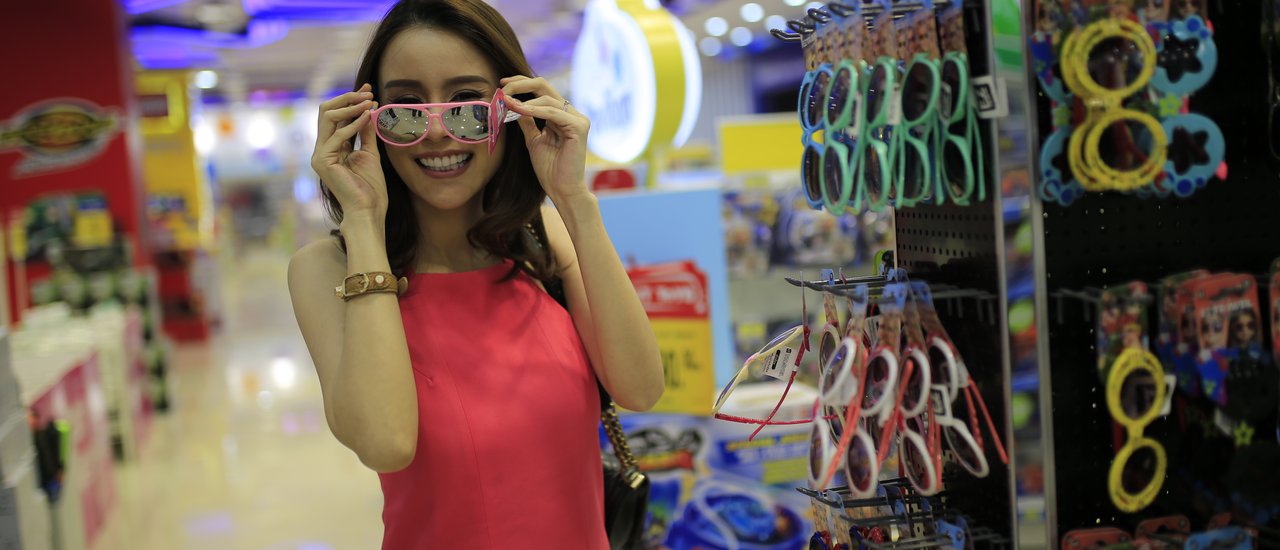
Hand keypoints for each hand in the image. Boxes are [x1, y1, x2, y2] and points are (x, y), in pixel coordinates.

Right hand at [310, 83, 386, 221]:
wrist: (368, 210)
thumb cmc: (370, 188)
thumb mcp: (370, 153)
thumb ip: (365, 133)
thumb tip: (367, 110)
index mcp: (331, 148)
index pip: (336, 116)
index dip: (350, 101)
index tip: (368, 90)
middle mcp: (322, 149)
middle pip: (326, 112)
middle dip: (348, 99)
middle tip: (368, 92)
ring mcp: (320, 155)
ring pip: (327, 118)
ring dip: (350, 107)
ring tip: (369, 101)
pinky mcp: (323, 161)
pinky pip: (338, 135)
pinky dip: (354, 124)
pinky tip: (367, 116)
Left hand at [501, 76, 591, 203]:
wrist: (562, 190)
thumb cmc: (550, 170)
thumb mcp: (534, 140)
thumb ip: (527, 121)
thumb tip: (514, 104)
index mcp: (562, 115)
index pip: (542, 90)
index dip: (522, 83)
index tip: (502, 84)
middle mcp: (572, 114)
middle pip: (545, 87)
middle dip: (521, 85)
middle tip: (502, 89)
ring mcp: (578, 119)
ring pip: (547, 98)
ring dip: (523, 100)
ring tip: (506, 103)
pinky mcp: (579, 127)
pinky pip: (553, 113)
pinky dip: (535, 110)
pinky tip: (519, 110)